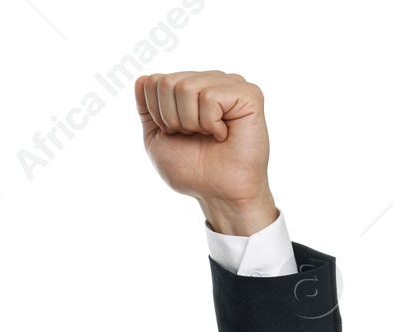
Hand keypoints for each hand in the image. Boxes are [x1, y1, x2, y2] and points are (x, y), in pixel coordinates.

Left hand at [135, 72, 275, 234]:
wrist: (217, 192)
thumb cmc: (191, 169)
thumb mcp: (156, 137)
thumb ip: (147, 107)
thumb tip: (143, 78)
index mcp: (192, 87)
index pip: (155, 81)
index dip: (157, 114)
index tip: (175, 133)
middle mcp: (212, 80)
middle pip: (168, 82)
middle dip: (171, 118)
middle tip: (193, 135)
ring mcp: (232, 85)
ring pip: (186, 87)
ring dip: (190, 122)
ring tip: (209, 134)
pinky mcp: (249, 95)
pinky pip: (210, 97)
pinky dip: (210, 123)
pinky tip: (223, 134)